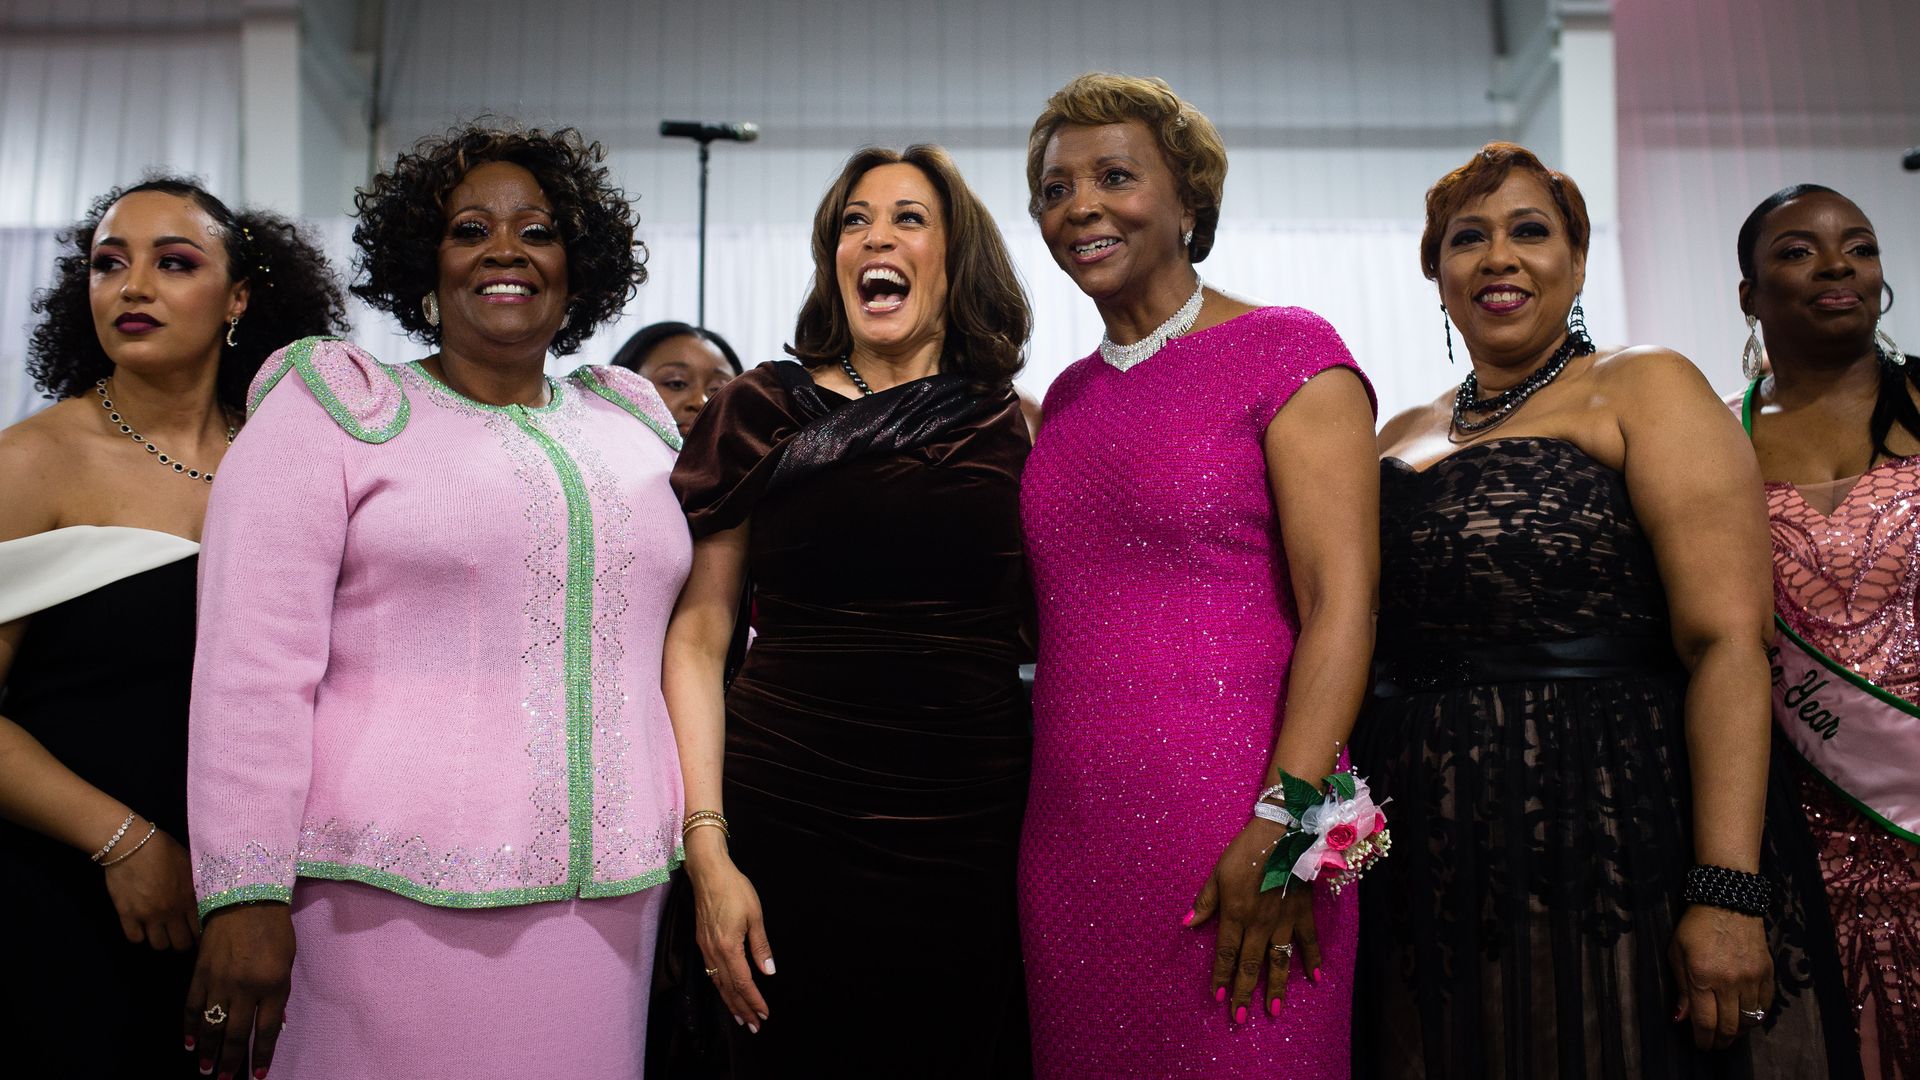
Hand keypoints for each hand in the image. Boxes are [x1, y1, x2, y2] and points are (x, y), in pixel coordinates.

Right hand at [101, 823, 199, 949]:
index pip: (201, 931)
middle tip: (179, 935)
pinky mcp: (127, 915)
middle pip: (181, 944)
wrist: (132, 844)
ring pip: (159, 945)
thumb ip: (197, 886)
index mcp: (190, 898)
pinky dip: (138, 936)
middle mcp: (172, 911)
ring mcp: (149, 915)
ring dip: (161, 940)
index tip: (197, 934)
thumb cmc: (164, 850)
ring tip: (160, 932)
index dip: (200, 936)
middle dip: (182, 942)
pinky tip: (141, 927)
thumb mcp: (190, 865)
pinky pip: (135, 939)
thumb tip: (208, 897)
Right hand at [186, 903, 295, 1077]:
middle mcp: (245, 988)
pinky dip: (190, 1027)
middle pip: (235, 1034)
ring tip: (205, 1070)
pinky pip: (192, 1006)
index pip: (265, 1031)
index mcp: (273, 985)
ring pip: (211, 1025)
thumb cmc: (275, 930)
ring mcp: (219, 981)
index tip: (257, 1075)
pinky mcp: (200, 973)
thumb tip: (273, 1026)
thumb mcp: (287, 962)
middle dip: (229, 1061)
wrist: (246, 898)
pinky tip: (189, 1043)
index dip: (260, 1056)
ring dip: (207, 1051)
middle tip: (223, 1079)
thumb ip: (279, 995)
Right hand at [686, 845, 774, 1031]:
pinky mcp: (702, 942)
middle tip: (754, 1026)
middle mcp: (714, 952)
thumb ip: (760, 946)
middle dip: (742, 1008)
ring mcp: (705, 948)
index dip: (754, 1000)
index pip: (743, 982)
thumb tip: (767, 972)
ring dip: (730, 1002)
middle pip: (728, 988)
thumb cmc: (734, 889)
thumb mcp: (754, 915)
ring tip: (741, 1017)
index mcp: (728, 947)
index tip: (764, 1014)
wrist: (708, 872)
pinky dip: (720, 987)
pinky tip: (726, 991)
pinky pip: (711, 973)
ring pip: (718, 983)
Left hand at [1188, 819, 1320, 1021]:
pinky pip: (1309, 942)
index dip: (1221, 977)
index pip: (1226, 953)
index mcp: (1236, 914)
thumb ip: (1206, 902)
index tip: (1218, 998)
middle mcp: (1259, 924)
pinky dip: (1313, 960)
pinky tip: (1314, 979)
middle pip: (1250, 964)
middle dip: (1243, 992)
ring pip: (1279, 961)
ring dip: (1276, 987)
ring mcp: (1284, 921)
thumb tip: (1187, 923)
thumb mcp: (1219, 873)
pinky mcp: (1303, 913)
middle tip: (1239, 1017)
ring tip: (1273, 1010)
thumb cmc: (1246, 851)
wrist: (1283, 832)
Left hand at [1669, 903, 1772, 1049]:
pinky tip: (1746, 1017)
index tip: (1701, 1045)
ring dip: (1738, 1032)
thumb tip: (1681, 1019)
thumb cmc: (1695, 927)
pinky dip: (1756, 1017)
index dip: (1703, 1039)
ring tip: (1729, 1033)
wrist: (1728, 902)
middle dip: (1720, 1041)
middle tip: (1715, 1044)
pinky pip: (1765, 1006)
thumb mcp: (1677, 954)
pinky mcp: (1768, 973)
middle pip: (1729, 1026)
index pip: (1705, 1021)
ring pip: (1749, 1020)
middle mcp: (1729, 982)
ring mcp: (1752, 978)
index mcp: (1703, 977)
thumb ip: (1681, 989)